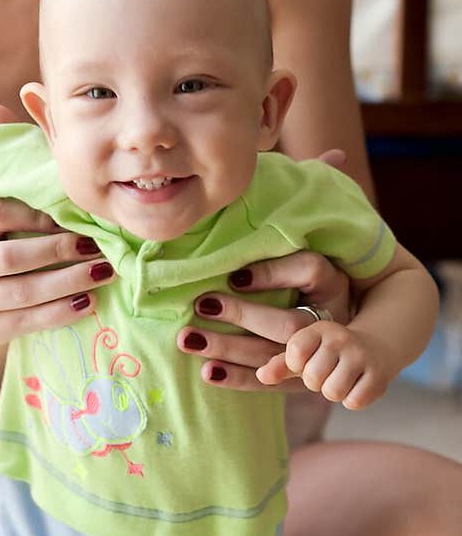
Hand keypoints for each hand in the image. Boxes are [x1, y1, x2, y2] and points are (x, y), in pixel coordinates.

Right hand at [0, 102, 115, 344]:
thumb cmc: (13, 226)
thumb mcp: (13, 188)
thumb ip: (14, 149)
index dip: (36, 215)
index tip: (72, 213)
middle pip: (10, 259)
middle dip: (59, 251)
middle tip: (98, 245)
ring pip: (21, 293)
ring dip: (67, 283)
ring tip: (103, 272)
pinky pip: (25, 323)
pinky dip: (60, 313)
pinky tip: (89, 303)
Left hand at [176, 147, 352, 392]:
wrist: (348, 322)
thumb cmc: (316, 262)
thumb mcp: (319, 231)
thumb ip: (317, 195)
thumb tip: (338, 153)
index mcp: (333, 276)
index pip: (311, 272)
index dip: (274, 273)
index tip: (236, 273)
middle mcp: (329, 315)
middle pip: (290, 320)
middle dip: (243, 315)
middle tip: (201, 304)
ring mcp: (316, 350)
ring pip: (274, 354)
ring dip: (229, 349)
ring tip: (187, 339)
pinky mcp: (300, 375)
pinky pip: (269, 382)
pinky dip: (237, 380)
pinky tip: (206, 374)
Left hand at [254, 320, 390, 407]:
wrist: (375, 347)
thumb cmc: (328, 353)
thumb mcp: (303, 353)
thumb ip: (280, 364)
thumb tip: (261, 376)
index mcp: (318, 329)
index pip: (295, 353)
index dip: (296, 365)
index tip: (306, 360)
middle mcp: (341, 338)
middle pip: (312, 378)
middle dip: (316, 382)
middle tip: (327, 371)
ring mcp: (362, 356)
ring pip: (333, 392)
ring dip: (334, 391)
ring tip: (340, 378)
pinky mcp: (379, 376)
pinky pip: (354, 401)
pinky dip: (352, 399)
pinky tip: (356, 384)